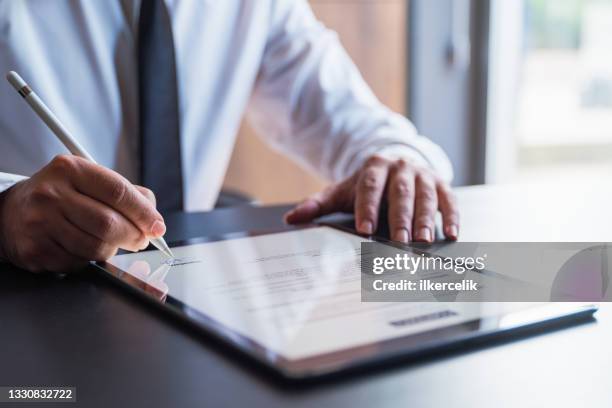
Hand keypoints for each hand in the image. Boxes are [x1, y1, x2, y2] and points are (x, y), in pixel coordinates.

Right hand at [0, 155, 165, 272]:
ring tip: (109, 241)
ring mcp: (40, 223)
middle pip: (110, 224)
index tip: (158, 226)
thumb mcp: (89, 180)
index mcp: (70, 169)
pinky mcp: (36, 250)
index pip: (119, 192)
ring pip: (97, 247)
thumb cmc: (61, 196)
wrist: (12, 212)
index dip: (145, 213)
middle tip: (140, 239)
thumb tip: (154, 219)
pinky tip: (83, 247)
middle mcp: (51, 194)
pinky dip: (91, 260)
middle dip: (134, 236)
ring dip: (113, 249)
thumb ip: (126, 193)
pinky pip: (80, 263)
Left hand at [284, 155, 458, 242]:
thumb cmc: (366, 185)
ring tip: (423, 241)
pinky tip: (451, 234)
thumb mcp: (341, 191)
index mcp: (373, 167)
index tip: (364, 229)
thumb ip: (317, 204)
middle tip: (399, 241)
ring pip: (425, 197)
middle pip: (400, 193)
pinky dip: (451, 217)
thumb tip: (291, 219)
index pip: (369, 187)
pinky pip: (448, 200)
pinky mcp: (441, 184)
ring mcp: (422, 175)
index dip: (367, 208)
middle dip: (400, 218)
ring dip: (425, 220)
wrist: (394, 164)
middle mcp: (400, 167)